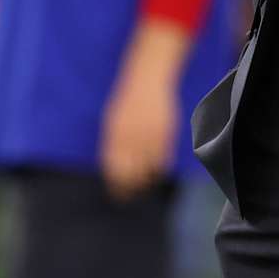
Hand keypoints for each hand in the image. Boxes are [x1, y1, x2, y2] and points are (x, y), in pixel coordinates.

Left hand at [100, 72, 177, 200]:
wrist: (146, 80)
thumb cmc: (127, 104)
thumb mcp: (113, 123)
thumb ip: (113, 146)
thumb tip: (115, 172)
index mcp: (114, 138)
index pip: (115, 172)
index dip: (118, 188)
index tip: (121, 197)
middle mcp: (131, 139)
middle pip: (132, 175)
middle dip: (133, 189)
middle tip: (135, 194)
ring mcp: (149, 136)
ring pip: (149, 169)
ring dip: (148, 180)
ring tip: (148, 183)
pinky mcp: (165, 132)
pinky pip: (164, 159)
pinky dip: (161, 167)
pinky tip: (159, 169)